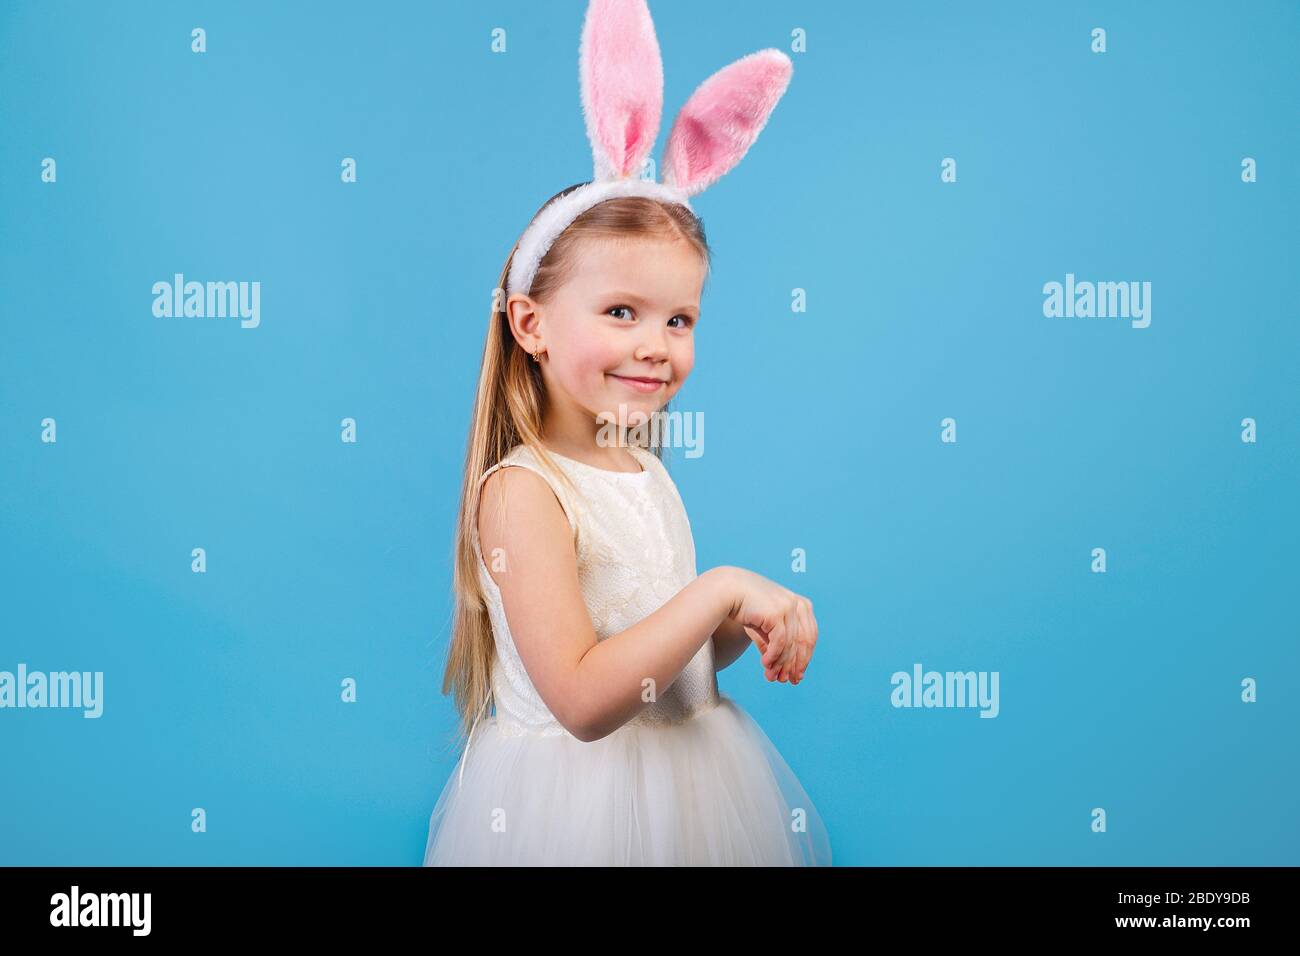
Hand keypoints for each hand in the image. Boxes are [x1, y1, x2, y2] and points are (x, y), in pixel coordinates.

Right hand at [721, 567, 818, 683]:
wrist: (727, 590)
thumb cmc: (745, 606)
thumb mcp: (765, 626)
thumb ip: (774, 643)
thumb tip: (779, 670)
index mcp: (802, 605)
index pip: (809, 637)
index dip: (804, 658)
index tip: (797, 675)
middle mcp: (798, 604)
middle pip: (803, 642)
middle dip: (794, 664)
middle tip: (786, 680)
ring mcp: (788, 607)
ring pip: (790, 645)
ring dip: (780, 664)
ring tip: (772, 676)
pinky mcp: (776, 613)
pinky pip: (779, 642)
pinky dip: (773, 656)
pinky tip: (765, 664)